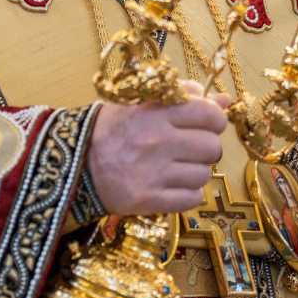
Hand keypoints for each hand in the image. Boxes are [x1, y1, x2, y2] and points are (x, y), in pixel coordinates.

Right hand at [87, 85, 228, 216]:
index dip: (214, 120)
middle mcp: (157, 142)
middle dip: (206, 147)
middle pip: (212, 147)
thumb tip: (224, 101)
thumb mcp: (141, 103)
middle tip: (189, 148)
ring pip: (204, 175)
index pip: (209, 114)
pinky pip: (192, 198)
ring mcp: (153, 174)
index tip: (205, 124)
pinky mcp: (148, 200)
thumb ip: (182, 97)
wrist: (73, 164)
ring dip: (195, 172)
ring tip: (176, 168)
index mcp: (154, 113)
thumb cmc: (109, 130)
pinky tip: (172, 185)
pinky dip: (187, 194)